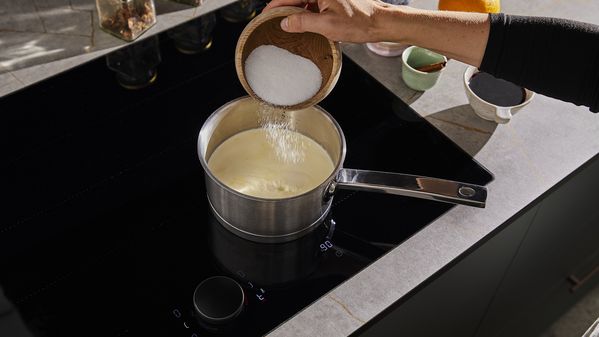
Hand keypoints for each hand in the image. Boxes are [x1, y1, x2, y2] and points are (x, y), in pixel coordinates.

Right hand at [264, 0, 395, 42]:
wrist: (380, 23)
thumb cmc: (359, 23)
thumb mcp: (326, 26)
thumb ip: (302, 22)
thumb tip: (284, 22)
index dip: (275, 5)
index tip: (265, 15)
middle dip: (283, 8)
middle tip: (271, 21)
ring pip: (304, 1)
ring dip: (295, 12)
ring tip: (284, 25)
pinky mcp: (333, 0)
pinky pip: (314, 5)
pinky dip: (306, 14)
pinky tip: (301, 24)